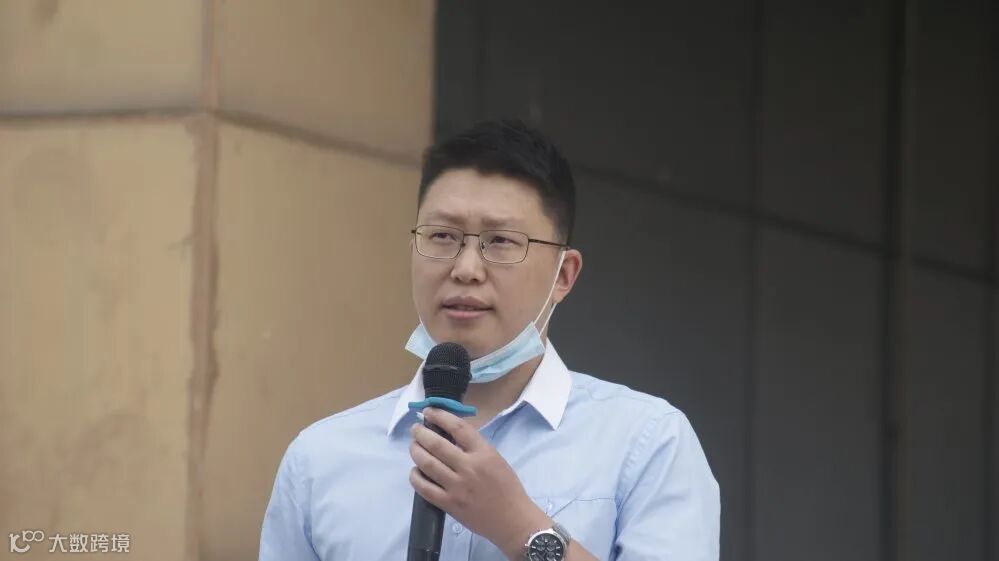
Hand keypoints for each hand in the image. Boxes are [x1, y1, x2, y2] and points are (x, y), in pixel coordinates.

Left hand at [409, 407, 550, 558]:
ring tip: (413, 446)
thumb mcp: (496, 459)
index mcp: (484, 453)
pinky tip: (415, 471)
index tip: (429, 411)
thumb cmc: (507, 488)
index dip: (440, 416)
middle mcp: (469, 467)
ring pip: (427, 464)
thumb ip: (475, 448)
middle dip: (421, 433)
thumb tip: (450, 435)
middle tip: (415, 430)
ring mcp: (457, 487)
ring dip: (416, 451)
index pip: (458, 428)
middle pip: (437, 444)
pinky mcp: (449, 504)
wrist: (512, 520)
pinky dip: (416, 477)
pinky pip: (425, 488)